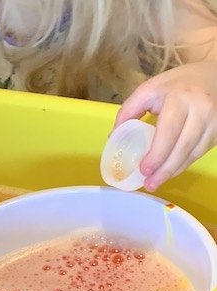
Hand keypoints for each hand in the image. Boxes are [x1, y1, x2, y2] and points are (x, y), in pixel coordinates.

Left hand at [114, 60, 216, 191]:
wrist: (213, 75)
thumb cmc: (176, 84)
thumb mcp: (148, 89)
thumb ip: (128, 111)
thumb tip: (114, 137)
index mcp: (180, 98)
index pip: (169, 131)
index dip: (157, 153)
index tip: (144, 170)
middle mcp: (201, 110)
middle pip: (183, 146)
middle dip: (164, 169)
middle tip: (148, 184)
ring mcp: (214, 121)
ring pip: (194, 153)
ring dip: (174, 170)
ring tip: (156, 182)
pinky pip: (201, 152)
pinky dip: (184, 163)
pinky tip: (170, 171)